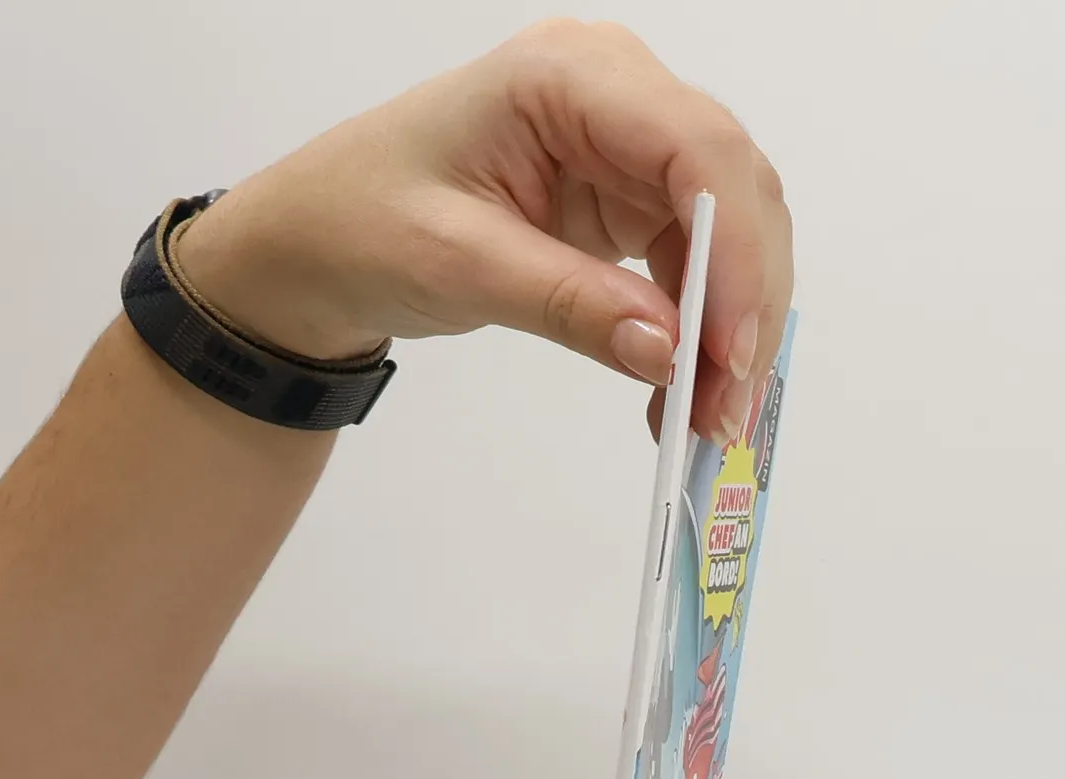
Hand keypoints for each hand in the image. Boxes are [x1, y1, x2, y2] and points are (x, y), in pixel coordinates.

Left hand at [172, 19, 793, 442]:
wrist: (320, 241)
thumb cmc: (362, 221)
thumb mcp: (457, 266)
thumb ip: (567, 303)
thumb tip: (667, 353)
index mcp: (565, 75)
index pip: (694, 148)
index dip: (734, 252)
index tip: (732, 352)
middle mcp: (613, 92)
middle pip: (731, 186)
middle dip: (744, 302)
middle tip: (728, 407)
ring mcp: (625, 144)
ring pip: (728, 229)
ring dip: (731, 326)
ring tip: (709, 417)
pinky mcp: (626, 198)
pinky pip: (694, 262)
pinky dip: (699, 331)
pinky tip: (680, 392)